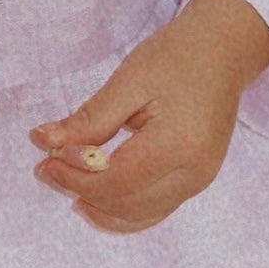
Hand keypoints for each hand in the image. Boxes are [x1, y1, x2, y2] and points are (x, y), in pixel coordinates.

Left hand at [30, 0, 268, 233]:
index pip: (116, 180)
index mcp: (179, 144)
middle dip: (83, 191)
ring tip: (68, 184)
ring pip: (139, 216)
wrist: (223, 51)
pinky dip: (122, 213)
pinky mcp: (197, 182)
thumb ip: (90, 119)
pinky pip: (155, 211)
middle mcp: (194, 172)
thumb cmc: (177, 57)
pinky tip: (95, 202)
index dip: (76, 176)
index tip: (47, 160)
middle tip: (49, 169)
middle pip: (126, 203)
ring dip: (99, 207)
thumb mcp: (129, 81)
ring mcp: (199, 182)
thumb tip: (45, 142)